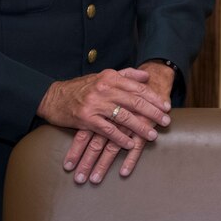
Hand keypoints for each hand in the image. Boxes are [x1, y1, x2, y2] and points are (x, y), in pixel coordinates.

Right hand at [63, 63, 176, 183]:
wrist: (53, 97)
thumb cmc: (82, 88)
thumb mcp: (104, 76)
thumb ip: (126, 75)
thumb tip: (146, 76)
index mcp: (111, 77)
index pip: (138, 88)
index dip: (154, 98)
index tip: (166, 107)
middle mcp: (105, 89)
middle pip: (134, 102)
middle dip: (153, 113)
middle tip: (166, 122)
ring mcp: (95, 104)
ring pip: (124, 117)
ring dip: (140, 128)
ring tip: (153, 136)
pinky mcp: (86, 119)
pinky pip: (108, 130)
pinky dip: (121, 138)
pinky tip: (130, 144)